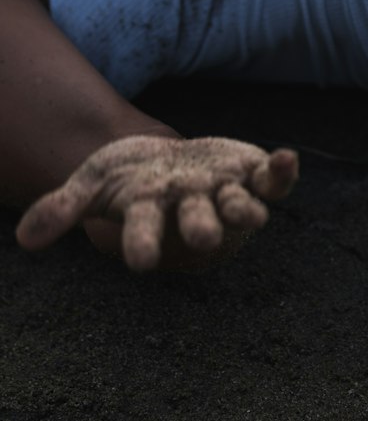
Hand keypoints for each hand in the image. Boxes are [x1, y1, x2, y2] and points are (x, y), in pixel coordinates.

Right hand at [15, 135, 298, 271]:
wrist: (164, 161)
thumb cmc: (127, 178)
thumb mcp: (92, 185)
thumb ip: (63, 209)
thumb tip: (25, 239)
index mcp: (151, 213)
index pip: (146, 233)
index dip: (144, 245)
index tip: (143, 262)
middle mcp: (191, 209)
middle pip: (198, 223)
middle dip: (201, 229)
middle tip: (203, 239)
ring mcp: (224, 193)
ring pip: (238, 207)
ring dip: (245, 210)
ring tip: (253, 214)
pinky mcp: (250, 173)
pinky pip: (272, 180)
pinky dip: (283, 172)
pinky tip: (288, 158)